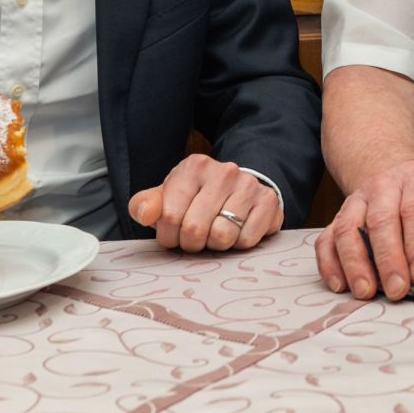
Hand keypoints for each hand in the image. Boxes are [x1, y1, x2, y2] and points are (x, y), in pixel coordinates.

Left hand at [129, 155, 282, 252]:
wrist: (239, 190)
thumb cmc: (196, 198)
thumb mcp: (167, 197)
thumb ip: (145, 205)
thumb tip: (145, 214)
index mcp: (193, 167)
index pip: (169, 216)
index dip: (168, 236)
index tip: (173, 234)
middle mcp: (224, 171)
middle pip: (195, 229)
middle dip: (192, 243)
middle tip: (196, 238)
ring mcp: (248, 185)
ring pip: (223, 236)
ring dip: (216, 245)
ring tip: (216, 232)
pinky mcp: (268, 201)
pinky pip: (247, 240)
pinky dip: (239, 244)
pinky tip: (237, 230)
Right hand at [313, 159, 413, 300]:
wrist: (398, 176)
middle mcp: (382, 187)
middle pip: (380, 221)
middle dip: (388, 259)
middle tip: (397, 289)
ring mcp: (356, 202)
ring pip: (347, 230)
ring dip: (355, 264)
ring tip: (366, 291)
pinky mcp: (339, 218)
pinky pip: (326, 239)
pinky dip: (329, 263)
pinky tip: (340, 284)